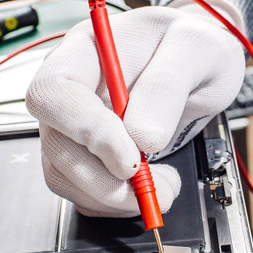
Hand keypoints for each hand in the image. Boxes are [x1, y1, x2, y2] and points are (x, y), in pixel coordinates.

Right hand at [25, 1, 244, 217]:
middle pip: (55, 142)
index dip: (85, 130)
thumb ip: (168, 84)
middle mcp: (72, 89)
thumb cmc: (193, 48)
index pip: (53, 92)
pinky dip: (114, 203)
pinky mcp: (88, 154)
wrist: (200, 64)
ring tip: (161, 187)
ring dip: (111, 196)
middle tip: (152, 187)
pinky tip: (148, 187)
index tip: (130, 157)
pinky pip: (82, 191)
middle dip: (103, 178)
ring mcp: (75, 125)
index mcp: (87, 51)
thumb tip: (143, 136)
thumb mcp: (197, 49)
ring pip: (63, 174)